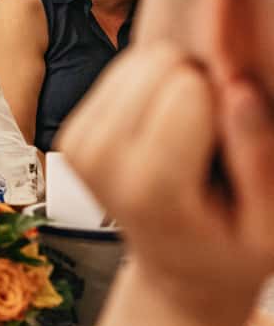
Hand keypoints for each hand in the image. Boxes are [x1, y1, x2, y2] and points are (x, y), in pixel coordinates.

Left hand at [56, 43, 273, 323]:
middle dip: (198, 86)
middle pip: (160, 61)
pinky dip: (152, 89)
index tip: (234, 144)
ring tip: (189, 140)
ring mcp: (78, 146)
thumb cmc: (231, 244)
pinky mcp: (72, 132)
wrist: (180, 267)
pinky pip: (123, 70)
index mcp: (149, 187)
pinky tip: (166, 132)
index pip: (189, 86)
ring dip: (175, 86)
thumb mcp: (268, 220)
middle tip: (211, 143)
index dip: (227, 100)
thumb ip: (257, 158)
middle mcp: (99, 161)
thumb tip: (239, 90)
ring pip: (141, 58)